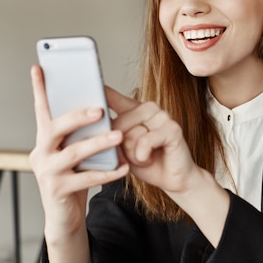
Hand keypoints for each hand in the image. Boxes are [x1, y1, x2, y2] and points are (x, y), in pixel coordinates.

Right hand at [29, 65, 128, 241]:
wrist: (65, 217)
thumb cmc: (74, 177)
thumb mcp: (75, 151)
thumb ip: (80, 132)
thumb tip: (98, 105)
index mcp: (45, 138)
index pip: (42, 109)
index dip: (40, 89)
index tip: (39, 67)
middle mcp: (41, 152)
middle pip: (55, 128)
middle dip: (77, 116)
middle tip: (99, 109)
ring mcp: (47, 172)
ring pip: (73, 153)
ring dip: (98, 143)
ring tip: (118, 137)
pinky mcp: (57, 190)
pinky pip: (85, 178)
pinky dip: (107, 172)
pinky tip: (124, 167)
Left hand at [106, 87, 229, 246]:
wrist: (174, 179)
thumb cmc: (148, 163)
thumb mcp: (122, 150)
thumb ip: (110, 135)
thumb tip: (95, 128)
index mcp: (135, 111)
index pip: (114, 97)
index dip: (101, 91)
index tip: (88, 82)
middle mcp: (149, 108)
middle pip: (118, 124)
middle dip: (122, 147)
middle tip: (137, 154)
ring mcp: (162, 116)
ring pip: (130, 134)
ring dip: (133, 154)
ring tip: (146, 157)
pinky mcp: (173, 128)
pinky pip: (145, 141)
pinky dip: (143, 156)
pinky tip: (151, 158)